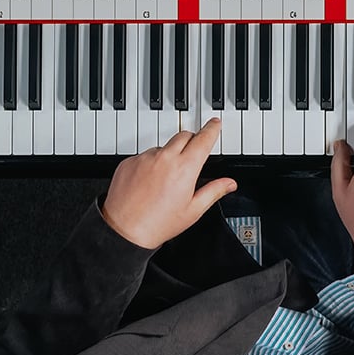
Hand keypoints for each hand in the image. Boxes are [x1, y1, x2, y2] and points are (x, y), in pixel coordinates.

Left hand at [100, 119, 236, 248]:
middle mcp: (164, 158)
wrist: (124, 230)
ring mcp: (144, 158)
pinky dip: (151, 163)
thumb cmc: (158, 224)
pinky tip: (150, 182)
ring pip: (163, 146)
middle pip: (184, 136)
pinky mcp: (129, 162)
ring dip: (170, 154)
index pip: (203, 139)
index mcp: (184, 168)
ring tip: (167, 179)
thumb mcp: (193, 210)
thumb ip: (214, 191)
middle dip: (192, 141)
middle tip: (192, 156)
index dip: (212, 129)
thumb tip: (229, 183)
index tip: (215, 124)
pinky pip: (145, 155)